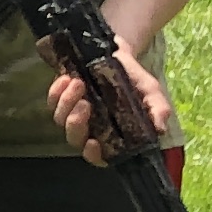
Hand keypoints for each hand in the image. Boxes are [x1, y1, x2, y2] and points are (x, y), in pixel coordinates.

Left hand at [51, 54, 165, 165]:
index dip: (93, 154)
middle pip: (74, 138)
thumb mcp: (151, 93)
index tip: (93, 143)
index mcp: (112, 134)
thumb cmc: (135, 80)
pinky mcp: (61, 98)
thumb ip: (158, 110)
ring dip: (67, 102)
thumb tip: (160, 129)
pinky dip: (57, 91)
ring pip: (60, 118)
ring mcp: (73, 113)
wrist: (118, 54)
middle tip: (86, 104)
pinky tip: (67, 79)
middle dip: (76, 124)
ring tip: (79, 83)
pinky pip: (51, 100)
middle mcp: (90, 128)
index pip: (99, 156)